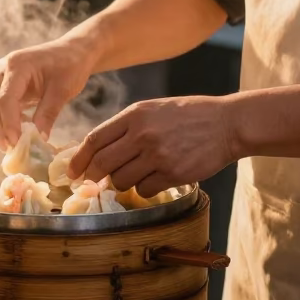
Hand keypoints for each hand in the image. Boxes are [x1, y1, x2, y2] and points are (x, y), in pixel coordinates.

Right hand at [0, 36, 96, 148]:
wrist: (73, 51)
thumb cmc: (71, 65)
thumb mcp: (63, 90)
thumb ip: (48, 113)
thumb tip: (38, 139)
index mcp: (17, 65)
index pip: (4, 99)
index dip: (8, 123)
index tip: (15, 144)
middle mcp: (3, 69)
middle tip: (8, 149)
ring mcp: (1, 76)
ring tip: (13, 145)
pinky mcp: (4, 84)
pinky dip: (4, 121)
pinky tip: (18, 132)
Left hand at [68, 95, 238, 196]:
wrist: (227, 123)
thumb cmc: (188, 115)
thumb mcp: (152, 109)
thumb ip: (126, 127)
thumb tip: (97, 151)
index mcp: (134, 115)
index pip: (94, 140)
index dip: (79, 159)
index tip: (72, 172)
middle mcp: (142, 134)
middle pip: (102, 163)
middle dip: (93, 177)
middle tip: (92, 183)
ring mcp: (157, 155)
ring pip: (121, 180)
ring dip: (122, 183)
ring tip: (135, 174)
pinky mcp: (172, 174)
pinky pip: (143, 190)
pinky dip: (143, 189)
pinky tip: (154, 179)